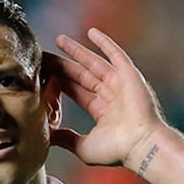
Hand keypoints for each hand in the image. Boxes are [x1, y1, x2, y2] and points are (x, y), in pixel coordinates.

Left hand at [45, 29, 167, 172]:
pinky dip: (105, 43)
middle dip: (63, 64)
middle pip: (81, 74)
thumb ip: (65, 138)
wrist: (140, 145)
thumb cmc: (116, 150)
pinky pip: (116, 54)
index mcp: (101, 111)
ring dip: (77, 51)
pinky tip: (91, 32)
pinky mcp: (129, 75)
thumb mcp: (83, 146)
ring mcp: (120, 84)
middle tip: (44, 55)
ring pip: (94, 62)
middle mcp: (110, 95)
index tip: (43, 73)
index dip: (59, 81)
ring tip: (59, 40)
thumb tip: (46, 137)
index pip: (75, 90)